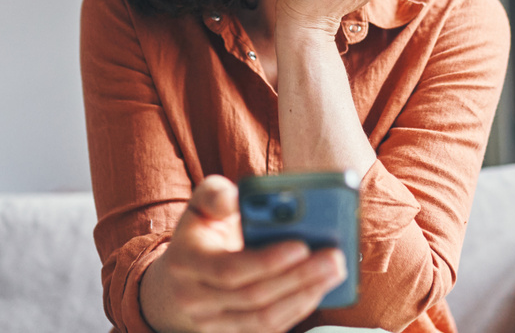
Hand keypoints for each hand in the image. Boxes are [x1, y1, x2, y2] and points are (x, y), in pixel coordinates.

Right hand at [139, 175, 347, 332]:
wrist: (179, 278)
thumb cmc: (200, 233)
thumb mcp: (200, 205)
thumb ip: (216, 195)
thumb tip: (237, 198)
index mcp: (186, 261)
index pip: (229, 269)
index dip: (268, 261)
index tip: (302, 245)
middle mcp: (194, 298)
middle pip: (254, 296)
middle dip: (299, 277)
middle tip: (334, 258)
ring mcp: (211, 323)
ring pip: (264, 319)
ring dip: (305, 296)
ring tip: (335, 273)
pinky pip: (268, 329)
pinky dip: (298, 309)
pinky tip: (319, 289)